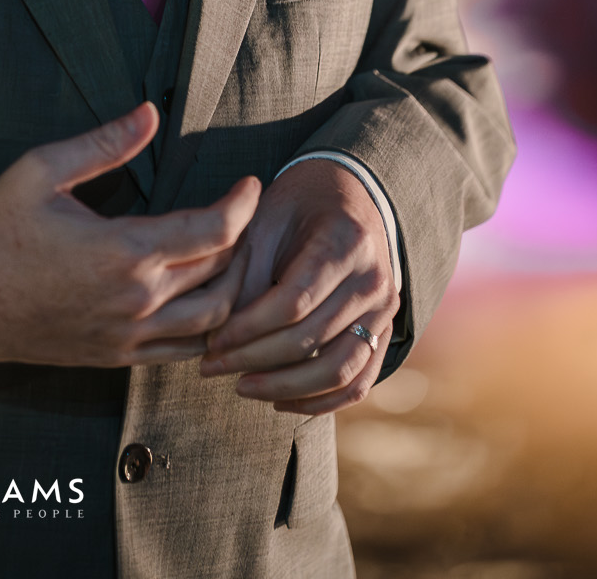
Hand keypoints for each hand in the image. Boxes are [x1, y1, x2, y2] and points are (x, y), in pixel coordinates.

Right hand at [0, 102, 260, 366]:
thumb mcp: (42, 170)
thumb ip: (104, 142)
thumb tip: (150, 112)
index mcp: (122, 252)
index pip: (213, 232)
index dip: (242, 204)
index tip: (250, 182)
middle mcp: (136, 300)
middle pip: (221, 273)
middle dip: (243, 238)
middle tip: (243, 209)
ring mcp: (129, 335)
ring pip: (213, 319)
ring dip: (233, 285)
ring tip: (230, 251)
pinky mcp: (118, 356)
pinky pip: (184, 351)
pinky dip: (209, 327)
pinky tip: (206, 298)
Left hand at [198, 160, 398, 413]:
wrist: (348, 194)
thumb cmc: (298, 205)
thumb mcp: (266, 219)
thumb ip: (249, 272)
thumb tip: (226, 335)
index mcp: (346, 241)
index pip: (294, 302)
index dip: (248, 328)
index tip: (211, 341)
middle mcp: (374, 279)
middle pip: (312, 339)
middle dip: (255, 360)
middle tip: (212, 367)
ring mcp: (385, 311)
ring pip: (339, 370)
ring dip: (285, 388)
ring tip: (241, 387)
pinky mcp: (384, 333)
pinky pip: (358, 383)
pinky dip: (320, 401)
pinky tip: (279, 401)